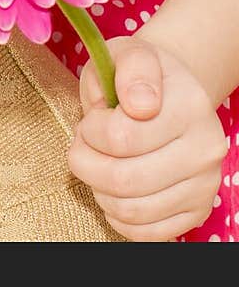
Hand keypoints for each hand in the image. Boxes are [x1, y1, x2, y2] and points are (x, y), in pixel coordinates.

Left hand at [67, 35, 227, 240]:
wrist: (171, 94)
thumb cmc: (138, 76)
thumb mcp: (127, 53)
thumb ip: (129, 68)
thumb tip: (139, 105)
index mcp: (189, 104)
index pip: (121, 137)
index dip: (90, 131)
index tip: (91, 119)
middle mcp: (205, 148)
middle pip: (124, 179)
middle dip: (86, 164)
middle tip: (81, 146)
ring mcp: (204, 185)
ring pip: (132, 210)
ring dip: (98, 190)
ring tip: (97, 165)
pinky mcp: (197, 212)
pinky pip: (147, 233)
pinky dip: (118, 217)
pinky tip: (112, 191)